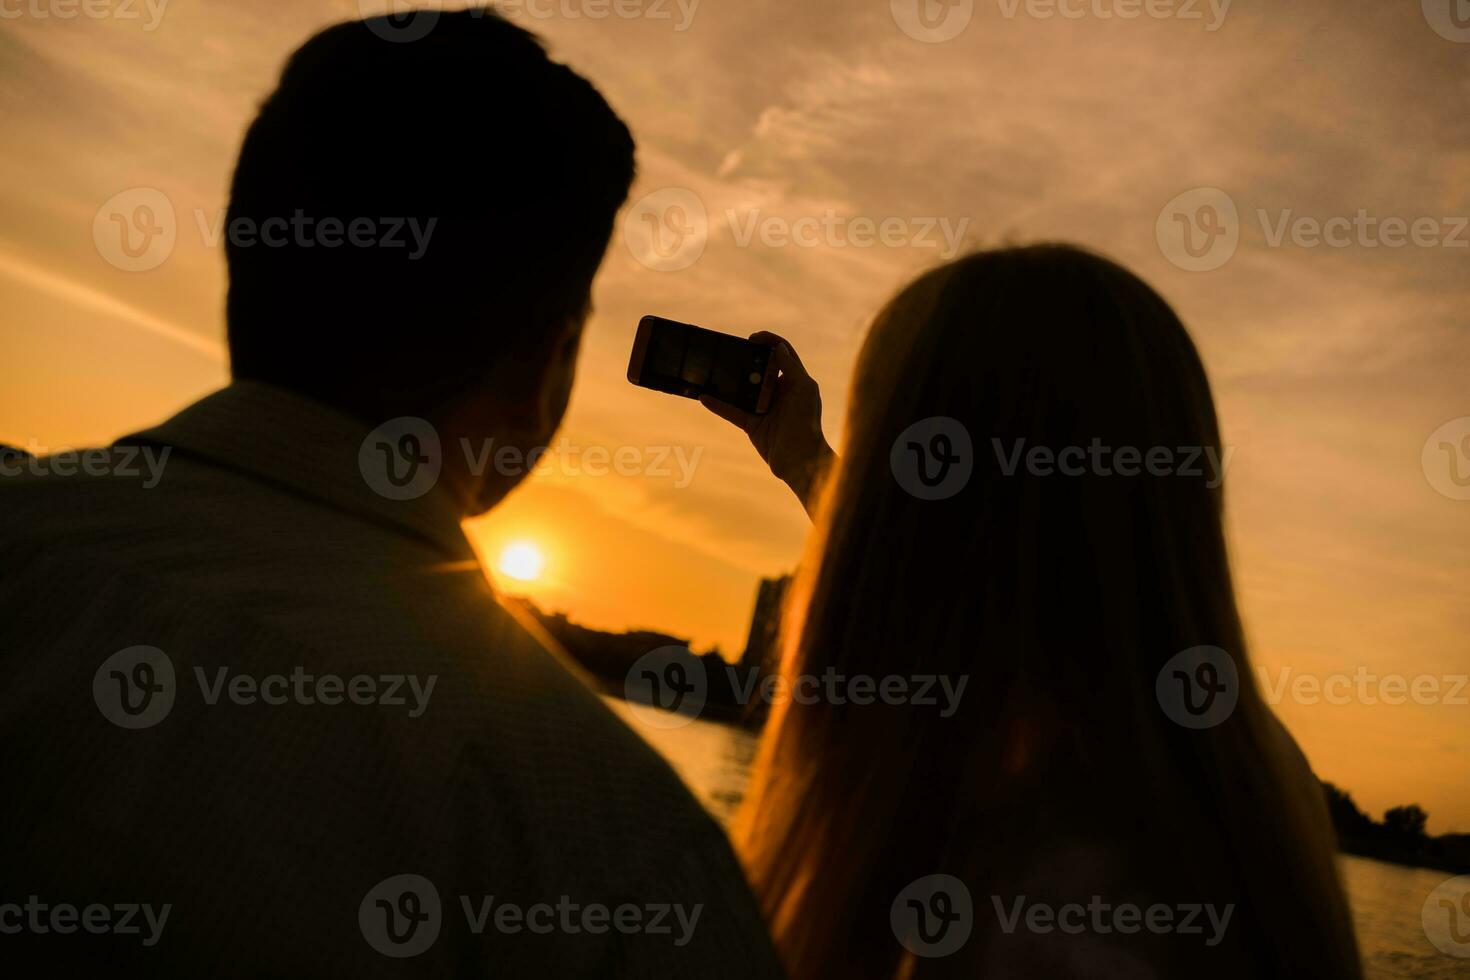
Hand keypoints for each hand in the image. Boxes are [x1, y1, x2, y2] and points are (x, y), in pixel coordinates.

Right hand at [701, 331, 835, 517]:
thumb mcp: (803, 388)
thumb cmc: (807, 422)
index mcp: (794, 381)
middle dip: (745, 359)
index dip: (769, 342)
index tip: (752, 338)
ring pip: (743, 389)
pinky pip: (731, 411)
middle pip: (759, 369)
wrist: (800, 460)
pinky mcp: (752, 424)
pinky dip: (718, 405)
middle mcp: (779, 392)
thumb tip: (778, 347)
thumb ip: (791, 367)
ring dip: (729, 381)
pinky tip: (704, 396)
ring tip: (714, 369)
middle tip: (731, 352)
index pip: (782, 354)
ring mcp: (764, 408)